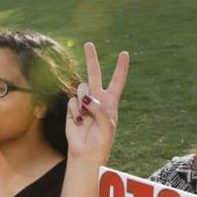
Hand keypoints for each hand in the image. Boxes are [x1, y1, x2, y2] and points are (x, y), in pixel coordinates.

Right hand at [65, 43, 128, 165]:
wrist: (86, 153)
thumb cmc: (101, 141)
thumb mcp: (108, 126)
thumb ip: (100, 109)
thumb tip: (86, 98)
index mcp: (111, 102)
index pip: (117, 81)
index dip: (121, 68)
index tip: (124, 54)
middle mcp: (97, 99)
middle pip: (95, 74)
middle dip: (92, 58)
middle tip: (88, 44)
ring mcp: (84, 102)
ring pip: (82, 88)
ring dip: (83, 100)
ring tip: (86, 116)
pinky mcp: (72, 108)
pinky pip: (72, 101)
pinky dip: (75, 112)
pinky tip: (79, 122)